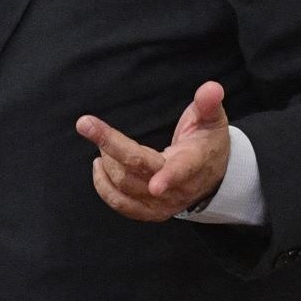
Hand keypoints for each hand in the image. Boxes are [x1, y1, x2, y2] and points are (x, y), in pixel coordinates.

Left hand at [75, 81, 230, 222]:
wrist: (212, 175)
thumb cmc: (208, 142)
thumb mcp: (213, 120)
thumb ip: (209, 104)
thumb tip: (211, 88)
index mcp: (195, 163)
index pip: (182, 170)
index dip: (169, 178)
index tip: (155, 185)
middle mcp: (178, 189)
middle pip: (138, 171)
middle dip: (111, 146)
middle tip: (87, 124)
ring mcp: (163, 204)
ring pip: (125, 187)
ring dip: (107, 162)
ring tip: (100, 140)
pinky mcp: (150, 212)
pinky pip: (122, 205)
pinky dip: (104, 187)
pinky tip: (98, 167)